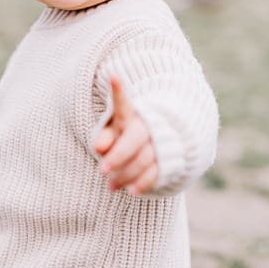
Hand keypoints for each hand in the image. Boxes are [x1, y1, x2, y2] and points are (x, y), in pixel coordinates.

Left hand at [93, 75, 158, 193]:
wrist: (168, 141)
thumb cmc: (131, 133)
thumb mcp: (117, 130)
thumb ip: (105, 135)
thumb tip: (100, 147)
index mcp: (135, 116)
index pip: (124, 103)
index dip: (119, 90)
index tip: (113, 76)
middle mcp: (150, 128)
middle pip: (135, 140)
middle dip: (119, 156)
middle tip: (102, 169)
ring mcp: (161, 144)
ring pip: (145, 159)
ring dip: (127, 175)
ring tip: (111, 186)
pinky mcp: (169, 161)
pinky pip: (158, 173)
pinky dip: (144, 183)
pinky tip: (132, 191)